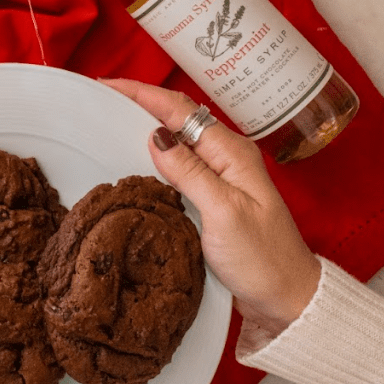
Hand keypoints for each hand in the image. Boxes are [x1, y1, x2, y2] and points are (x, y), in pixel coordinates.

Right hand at [101, 78, 320, 334]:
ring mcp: (217, 179)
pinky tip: (132, 164)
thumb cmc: (262, 259)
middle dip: (138, 105)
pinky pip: (175, 168)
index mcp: (230, 153)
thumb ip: (190, 172)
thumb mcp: (223, 212)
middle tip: (98, 101)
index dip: (141, 94)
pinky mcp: (209, 199)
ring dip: (143, 129)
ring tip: (107, 125)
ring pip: (174, 143)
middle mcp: (224, 159)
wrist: (285, 298)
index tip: (106, 85)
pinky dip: (151, 158)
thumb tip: (156, 136)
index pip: (179, 110)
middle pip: (176, 119)